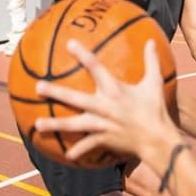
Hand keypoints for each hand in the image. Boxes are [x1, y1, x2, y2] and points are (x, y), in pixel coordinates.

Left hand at [35, 40, 180, 161]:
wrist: (157, 139)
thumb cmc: (155, 109)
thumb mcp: (154, 82)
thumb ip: (151, 61)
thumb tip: (151, 41)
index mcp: (114, 90)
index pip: (95, 67)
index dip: (82, 54)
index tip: (68, 43)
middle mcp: (104, 106)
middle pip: (74, 97)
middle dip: (55, 92)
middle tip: (38, 87)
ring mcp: (101, 124)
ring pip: (73, 124)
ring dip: (55, 125)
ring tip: (37, 125)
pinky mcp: (103, 139)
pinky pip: (87, 145)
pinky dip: (78, 150)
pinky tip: (67, 155)